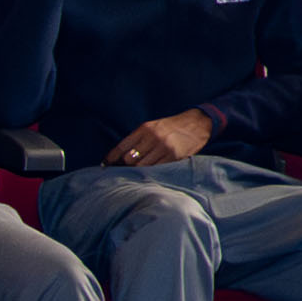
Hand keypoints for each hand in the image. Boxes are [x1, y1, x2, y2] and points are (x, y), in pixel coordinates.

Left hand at [99, 109, 214, 167]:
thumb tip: (120, 156)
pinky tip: (147, 176)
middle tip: (119, 174)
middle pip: (130, 159)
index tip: (104, 165)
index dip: (111, 158)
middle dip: (124, 168)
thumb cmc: (171, 127)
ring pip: (142, 166)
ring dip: (136, 173)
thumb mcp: (153, 127)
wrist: (197, 123)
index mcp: (144, 129)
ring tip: (132, 177)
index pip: (122, 146)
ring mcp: (163, 147)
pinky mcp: (174, 156)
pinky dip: (150, 173)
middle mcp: (152, 137)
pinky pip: (157, 169)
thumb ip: (138, 139)